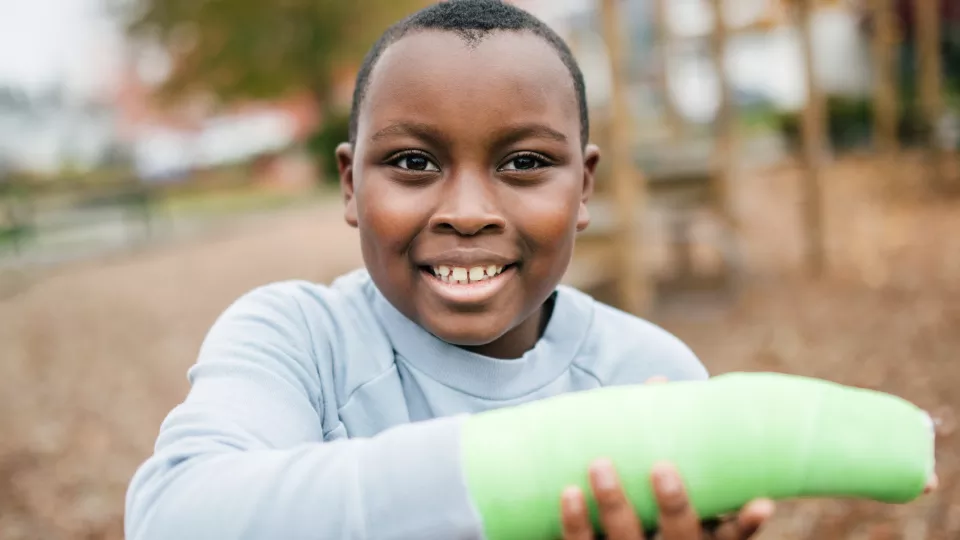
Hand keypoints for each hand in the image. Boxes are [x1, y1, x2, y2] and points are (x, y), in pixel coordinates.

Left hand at [560, 374, 772, 539]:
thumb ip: (669, 442)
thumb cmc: (642, 502)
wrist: (608, 536)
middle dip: (673, 506)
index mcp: (695, 537)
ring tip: (600, 464)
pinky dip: (575, 522)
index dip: (745, 524)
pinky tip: (569, 494)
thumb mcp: (665, 487)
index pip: (730, 538)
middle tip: (662, 467)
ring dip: (614, 504)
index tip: (763, 503)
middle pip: (678, 537)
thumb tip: (658, 382)